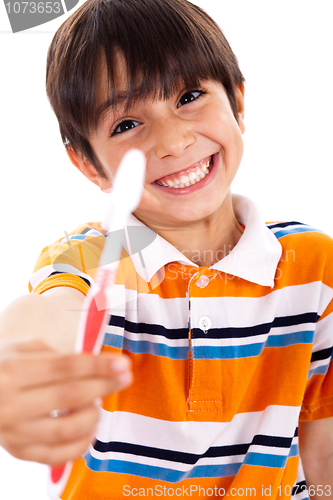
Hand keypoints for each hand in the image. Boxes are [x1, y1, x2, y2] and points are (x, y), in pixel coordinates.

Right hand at [0, 340, 131, 465]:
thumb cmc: (2, 365)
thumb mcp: (19, 348)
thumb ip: (53, 354)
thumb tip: (93, 363)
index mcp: (12, 370)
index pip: (64, 367)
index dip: (97, 365)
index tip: (122, 363)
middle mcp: (10, 403)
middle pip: (69, 395)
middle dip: (104, 385)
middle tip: (125, 377)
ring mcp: (13, 431)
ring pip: (65, 429)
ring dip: (93, 416)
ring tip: (100, 403)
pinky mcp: (17, 450)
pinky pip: (55, 456)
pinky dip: (80, 445)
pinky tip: (91, 430)